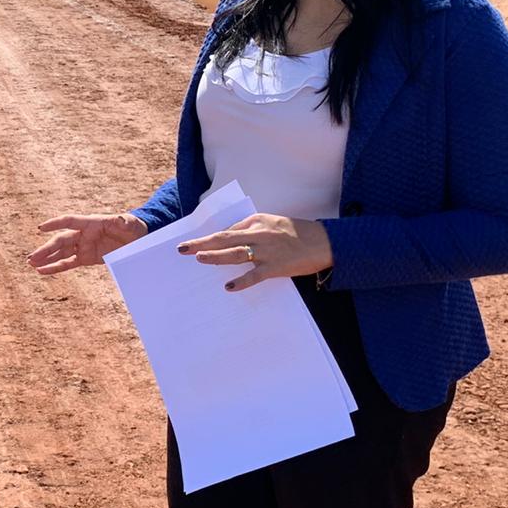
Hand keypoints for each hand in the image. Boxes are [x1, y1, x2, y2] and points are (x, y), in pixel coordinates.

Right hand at [28, 212, 148, 274]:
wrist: (136, 240)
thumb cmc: (132, 228)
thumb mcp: (130, 224)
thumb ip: (123, 222)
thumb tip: (121, 220)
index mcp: (90, 223)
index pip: (69, 221)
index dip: (55, 224)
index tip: (41, 228)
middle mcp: (83, 234)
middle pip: (60, 241)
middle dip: (46, 249)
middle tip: (31, 257)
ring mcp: (82, 247)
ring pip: (60, 253)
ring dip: (46, 258)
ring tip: (31, 264)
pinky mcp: (85, 258)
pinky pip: (67, 263)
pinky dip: (55, 267)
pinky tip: (42, 271)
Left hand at [177, 214, 332, 291]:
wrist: (324, 241)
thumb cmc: (296, 232)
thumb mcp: (271, 223)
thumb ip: (251, 229)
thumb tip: (229, 239)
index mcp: (257, 221)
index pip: (228, 230)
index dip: (209, 237)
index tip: (194, 242)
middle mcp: (259, 234)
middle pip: (224, 238)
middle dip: (202, 243)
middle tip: (183, 249)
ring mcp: (267, 251)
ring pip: (236, 253)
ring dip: (215, 256)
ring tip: (199, 259)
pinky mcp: (277, 267)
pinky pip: (255, 275)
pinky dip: (242, 281)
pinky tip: (229, 287)